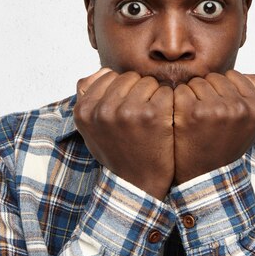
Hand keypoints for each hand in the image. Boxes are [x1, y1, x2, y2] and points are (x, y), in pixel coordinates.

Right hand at [73, 68, 174, 199]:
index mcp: (84, 111)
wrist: (139, 185)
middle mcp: (103, 109)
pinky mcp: (153, 114)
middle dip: (139, 91)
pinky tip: (165, 121)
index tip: (126, 110)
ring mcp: (128, 111)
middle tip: (141, 116)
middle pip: (130, 77)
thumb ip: (89, 99)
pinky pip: (166, 91)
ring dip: (155, 96)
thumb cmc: (117, 153)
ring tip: (152, 119)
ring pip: (149, 81)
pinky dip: (170, 103)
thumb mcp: (91, 129)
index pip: (109, 76)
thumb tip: (105, 70)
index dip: (122, 91)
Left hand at [172, 70, 254, 183]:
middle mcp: (240, 107)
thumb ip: (251, 96)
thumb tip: (249, 74)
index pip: (232, 75)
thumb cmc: (224, 145)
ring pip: (197, 82)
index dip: (222, 90)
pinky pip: (181, 90)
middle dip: (206, 92)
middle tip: (206, 116)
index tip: (220, 109)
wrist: (205, 176)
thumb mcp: (248, 123)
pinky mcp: (193, 112)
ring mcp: (217, 109)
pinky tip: (182, 119)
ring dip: (191, 96)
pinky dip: (177, 102)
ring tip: (196, 119)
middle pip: (214, 77)